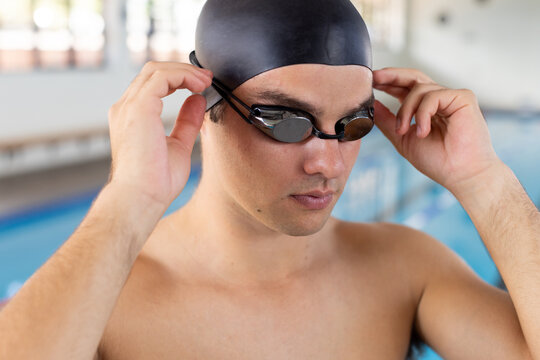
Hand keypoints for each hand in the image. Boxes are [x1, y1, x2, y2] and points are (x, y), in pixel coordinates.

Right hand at [107, 61, 212, 209]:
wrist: (141, 198)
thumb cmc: (155, 182)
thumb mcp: (178, 145)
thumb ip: (186, 122)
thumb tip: (197, 100)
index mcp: (132, 117)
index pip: (152, 84)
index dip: (178, 78)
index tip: (202, 84)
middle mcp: (126, 108)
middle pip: (153, 72)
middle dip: (183, 70)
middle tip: (207, 78)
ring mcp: (129, 106)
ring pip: (157, 70)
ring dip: (185, 71)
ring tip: (205, 80)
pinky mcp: (139, 108)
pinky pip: (162, 77)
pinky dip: (182, 76)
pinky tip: (199, 85)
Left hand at [372, 67, 500, 194]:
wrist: (460, 174)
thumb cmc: (437, 160)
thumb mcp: (402, 138)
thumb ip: (387, 120)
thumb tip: (371, 104)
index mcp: (425, 108)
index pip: (404, 87)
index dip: (387, 82)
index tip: (369, 81)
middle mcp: (439, 100)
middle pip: (413, 77)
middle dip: (391, 76)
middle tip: (374, 78)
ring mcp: (451, 97)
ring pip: (418, 89)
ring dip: (405, 110)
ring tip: (404, 131)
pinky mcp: (463, 98)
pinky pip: (433, 96)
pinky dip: (422, 113)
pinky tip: (422, 132)